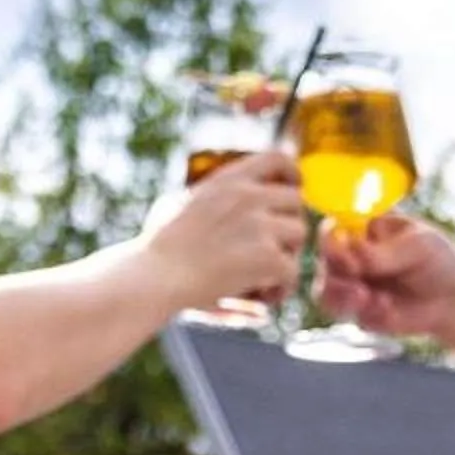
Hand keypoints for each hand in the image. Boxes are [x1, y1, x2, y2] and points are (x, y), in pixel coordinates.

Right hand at [144, 151, 306, 314]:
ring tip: (264, 276)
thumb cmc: (157, 248)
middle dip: (288, 225)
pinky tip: (262, 296)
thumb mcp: (179, 203)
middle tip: (272, 249)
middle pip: (296, 200)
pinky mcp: (267, 256)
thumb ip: (206, 195)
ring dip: (286, 255)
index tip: (293, 189)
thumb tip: (210, 195)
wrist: (155, 276)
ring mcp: (260, 224)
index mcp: (228, 180)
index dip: (292, 174)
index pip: (277, 158)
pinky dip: (282, 288)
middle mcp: (248, 196)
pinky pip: (293, 270)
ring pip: (299, 234)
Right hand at [314, 213, 454, 338]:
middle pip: (323, 260)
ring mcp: (349, 284)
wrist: (451, 299)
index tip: (349, 249)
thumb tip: (355, 250)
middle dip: (336, 271)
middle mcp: (349, 254)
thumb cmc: (436, 259)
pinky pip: (345, 314)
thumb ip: (385, 251)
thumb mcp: (418, 245)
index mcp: (361, 228)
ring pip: (324, 291)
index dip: (331, 238)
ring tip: (367, 297)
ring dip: (342, 296)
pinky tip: (387, 308)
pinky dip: (364, 312)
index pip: (332, 227)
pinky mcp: (355, 311)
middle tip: (357, 276)